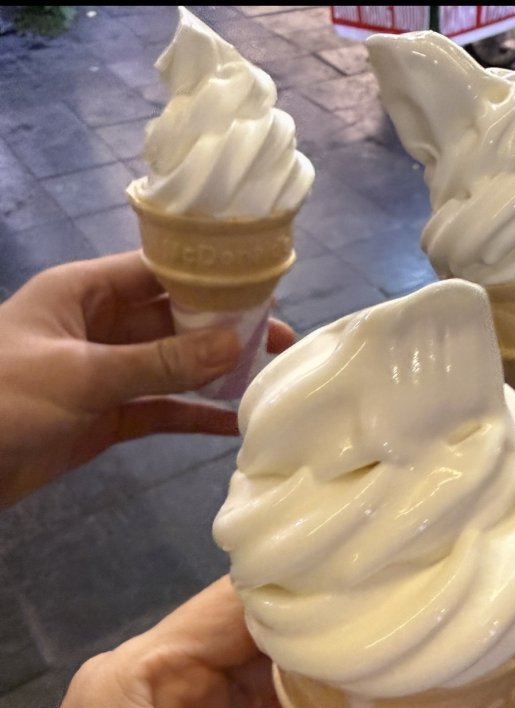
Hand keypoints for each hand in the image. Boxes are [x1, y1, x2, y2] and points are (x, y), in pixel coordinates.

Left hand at [0, 252, 293, 507]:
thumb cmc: (3, 398)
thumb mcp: (81, 374)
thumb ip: (158, 363)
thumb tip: (232, 345)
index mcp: (84, 292)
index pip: (158, 270)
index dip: (209, 277)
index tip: (262, 286)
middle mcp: (99, 325)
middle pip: (173, 318)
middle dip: (223, 328)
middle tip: (280, 339)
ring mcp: (104, 373)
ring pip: (171, 365)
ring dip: (213, 372)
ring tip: (268, 376)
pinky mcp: (106, 416)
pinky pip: (158, 410)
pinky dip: (191, 415)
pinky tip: (230, 424)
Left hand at [0, 578, 513, 707]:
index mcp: (143, 680)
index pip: (252, 596)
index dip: (336, 578)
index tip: (424, 571)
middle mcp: (171, 699)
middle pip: (282, 642)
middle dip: (365, 635)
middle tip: (460, 618)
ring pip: (298, 698)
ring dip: (366, 695)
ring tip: (456, 670)